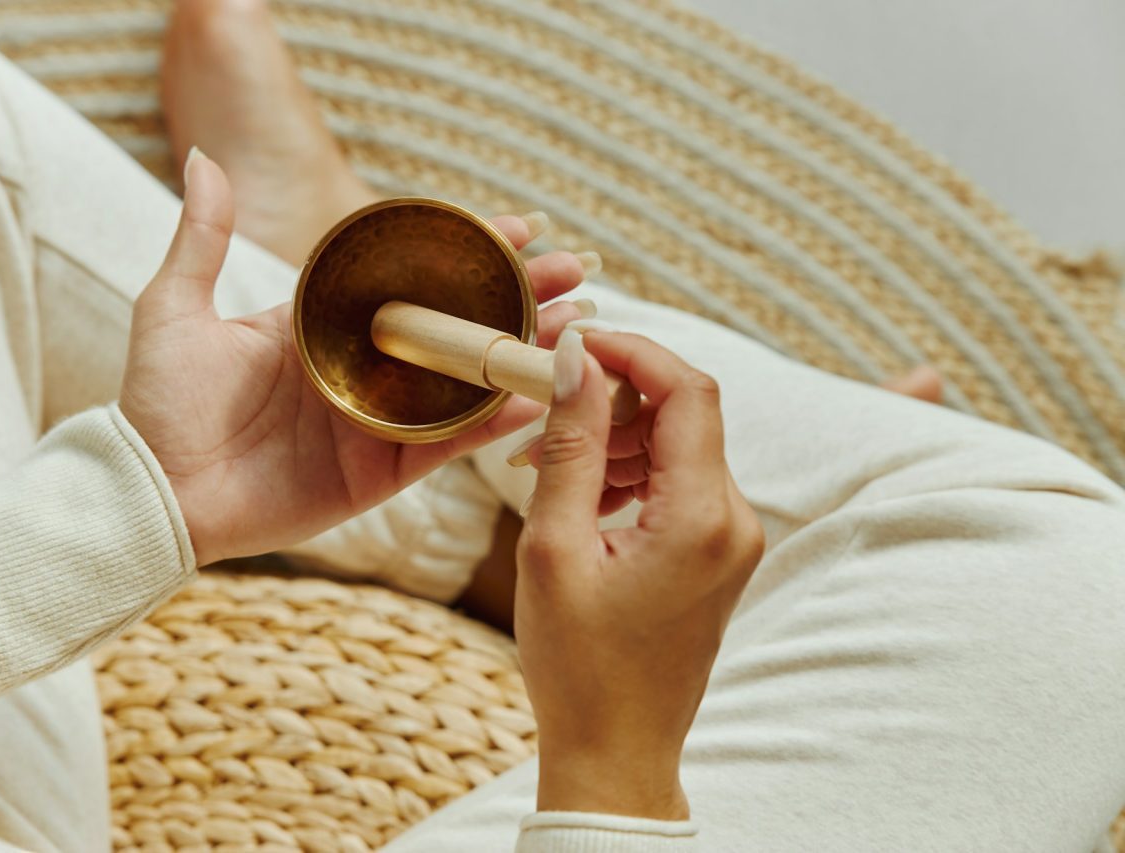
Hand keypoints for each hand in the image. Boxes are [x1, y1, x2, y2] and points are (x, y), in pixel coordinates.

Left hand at [121, 152, 586, 565]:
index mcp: (326, 325)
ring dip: (523, 352)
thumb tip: (203, 158)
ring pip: (467, 381)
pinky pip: (451, 444)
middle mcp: (364, 370)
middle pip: (457, 325)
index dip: (468, 250)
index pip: (412, 276)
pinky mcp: (384, 472)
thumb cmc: (159, 401)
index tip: (523, 225)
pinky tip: (543, 393)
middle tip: (577, 271)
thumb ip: (202, 239)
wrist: (152, 491)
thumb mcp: (177, 308)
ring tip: (579, 324)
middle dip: (519, 297)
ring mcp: (378, 422)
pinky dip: (498, 421)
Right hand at [514, 329, 764, 819]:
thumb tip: (578, 360)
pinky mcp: (718, 554)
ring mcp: (733, 540)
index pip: (688, 390)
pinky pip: (680, 484)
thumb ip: (571, 444)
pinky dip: (631, 473)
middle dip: (612, 400)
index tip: (575, 346)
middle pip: (685, 414)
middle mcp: (735, 522)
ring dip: (616, 438)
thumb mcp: (555, 546)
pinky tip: (581, 495)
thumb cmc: (578, 664)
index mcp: (703, 518)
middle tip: (544, 417)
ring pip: (679, 446)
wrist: (615, 749)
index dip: (632, 352)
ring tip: (549, 465)